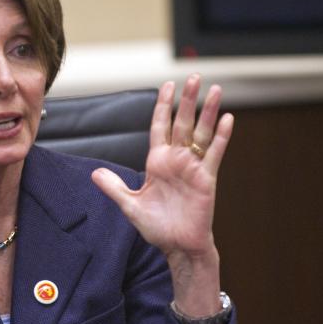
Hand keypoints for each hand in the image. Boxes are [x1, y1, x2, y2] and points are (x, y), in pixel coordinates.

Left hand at [92, 75, 232, 264]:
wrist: (178, 246)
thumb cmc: (158, 227)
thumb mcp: (131, 206)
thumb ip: (115, 188)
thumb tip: (95, 174)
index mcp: (158, 162)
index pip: (160, 126)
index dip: (163, 106)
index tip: (167, 85)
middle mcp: (177, 160)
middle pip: (182, 122)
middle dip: (188, 100)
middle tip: (194, 77)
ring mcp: (193, 167)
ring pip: (202, 133)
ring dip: (208, 111)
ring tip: (215, 90)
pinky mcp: (206, 178)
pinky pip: (214, 154)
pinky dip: (221, 137)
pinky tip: (227, 119)